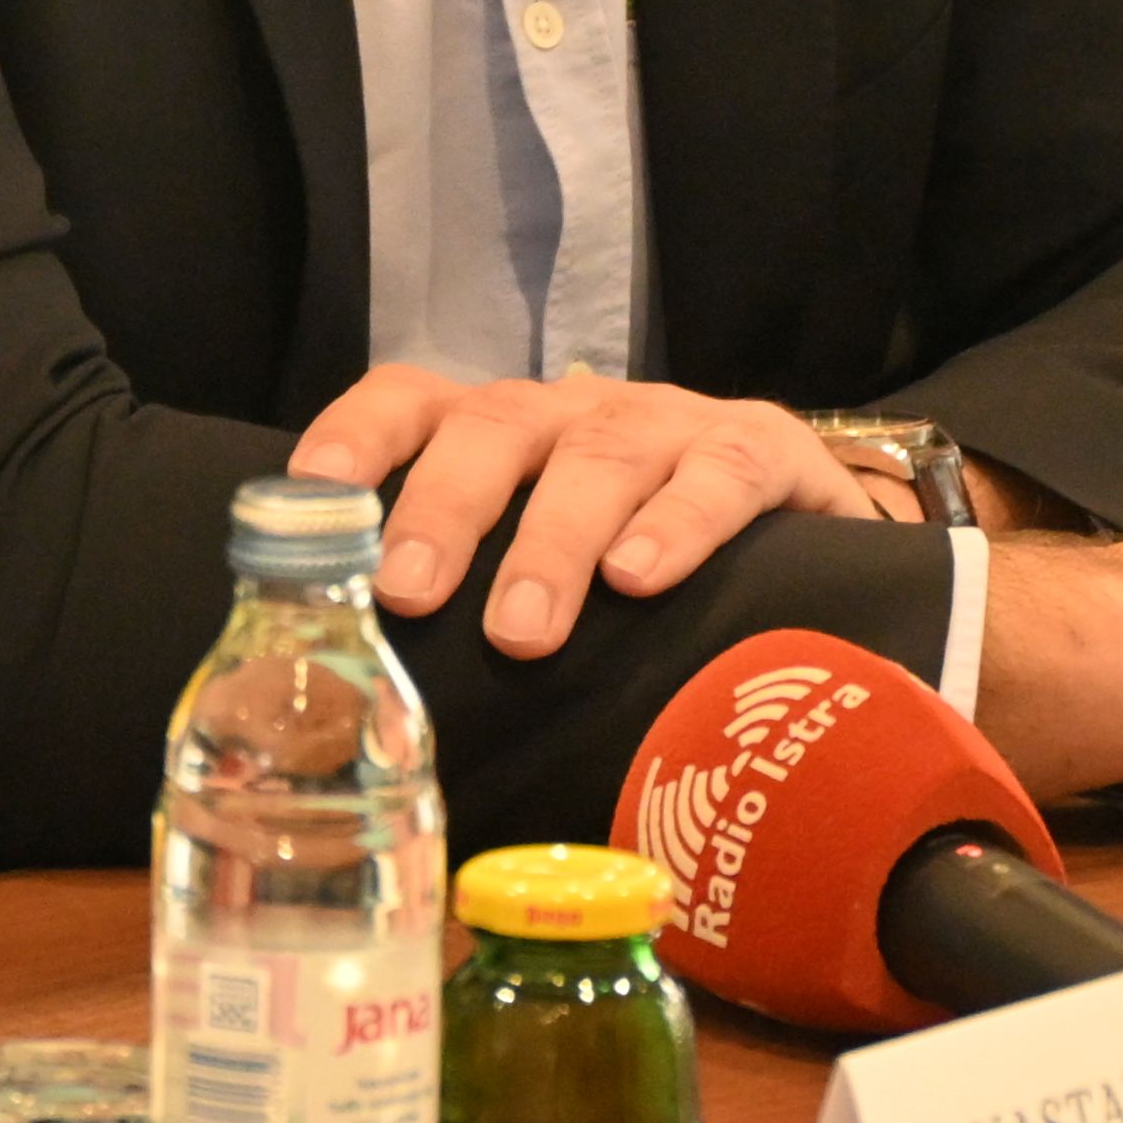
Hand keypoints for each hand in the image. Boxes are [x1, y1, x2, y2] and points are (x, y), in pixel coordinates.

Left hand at [291, 368, 873, 656]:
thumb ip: (474, 617)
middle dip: (446, 504)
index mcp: (508, 432)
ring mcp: (670, 424)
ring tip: (522, 630)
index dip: (359, 435)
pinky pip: (720, 469)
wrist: (810, 537)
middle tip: (408, 590)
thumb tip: (361, 722)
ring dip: (552, 538)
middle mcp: (577, 412)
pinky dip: (679, 521)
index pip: (415, 400)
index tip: (312, 491)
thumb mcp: (550, 575)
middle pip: (496, 426)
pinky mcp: (763, 450)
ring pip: (600, 454)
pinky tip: (643, 578)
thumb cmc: (641, 566)